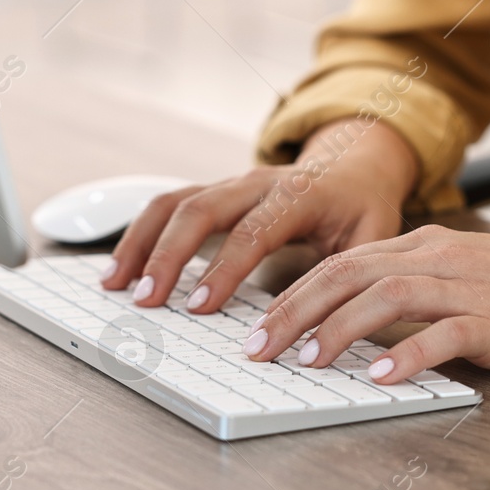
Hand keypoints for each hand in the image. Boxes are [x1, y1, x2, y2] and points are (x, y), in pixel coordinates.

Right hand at [101, 119, 418, 310]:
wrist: (353, 166)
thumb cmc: (361, 208)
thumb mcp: (373, 238)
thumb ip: (348, 275)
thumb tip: (323, 323)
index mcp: (300, 194)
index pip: (254, 230)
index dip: (225, 268)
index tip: (200, 306)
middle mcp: (257, 182)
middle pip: (201, 209)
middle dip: (168, 256)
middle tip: (147, 300)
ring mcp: (230, 184)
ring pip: (174, 202)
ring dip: (141, 242)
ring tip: (116, 284)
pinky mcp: (213, 192)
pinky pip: (168, 206)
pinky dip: (140, 235)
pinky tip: (121, 267)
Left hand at [243, 227, 489, 382]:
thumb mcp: (464, 276)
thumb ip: (412, 293)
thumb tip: (355, 329)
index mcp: (425, 245)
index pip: (341, 261)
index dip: (291, 292)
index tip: (255, 325)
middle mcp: (438, 258)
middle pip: (347, 274)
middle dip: (291, 311)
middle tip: (255, 347)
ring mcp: (468, 287)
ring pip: (384, 297)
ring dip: (336, 330)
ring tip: (304, 362)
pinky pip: (443, 335)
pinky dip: (406, 355)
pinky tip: (379, 376)